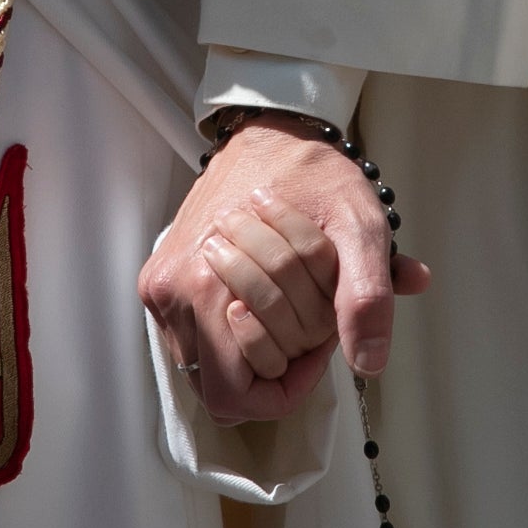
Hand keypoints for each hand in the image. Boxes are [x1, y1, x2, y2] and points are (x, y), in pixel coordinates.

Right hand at [137, 114, 432, 423]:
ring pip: (208, 370)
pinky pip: (195, 344)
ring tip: (288, 304)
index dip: (292, 382)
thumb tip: (368, 361)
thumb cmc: (316, 178)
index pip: (242, 395)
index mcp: (208, 284)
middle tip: (310, 321)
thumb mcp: (360, 229)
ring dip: (254, 349)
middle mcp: (174, 291)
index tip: (322, 343)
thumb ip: (366, 298)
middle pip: (224, 387)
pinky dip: (232, 334)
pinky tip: (261, 299)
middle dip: (276, 364)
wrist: (271, 132)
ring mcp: (162, 290)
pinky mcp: (158, 284)